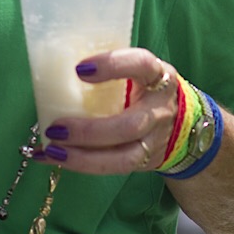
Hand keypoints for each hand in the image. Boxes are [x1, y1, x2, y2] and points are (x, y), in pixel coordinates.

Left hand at [32, 47, 180, 175]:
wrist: (181, 120)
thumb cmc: (146, 88)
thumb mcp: (138, 71)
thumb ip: (110, 69)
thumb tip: (53, 67)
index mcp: (159, 75)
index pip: (141, 65)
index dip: (113, 66)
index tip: (80, 69)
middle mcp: (160, 109)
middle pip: (130, 125)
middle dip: (90, 131)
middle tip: (55, 127)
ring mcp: (155, 139)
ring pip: (124, 156)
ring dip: (83, 157)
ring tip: (52, 151)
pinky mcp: (145, 161)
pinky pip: (114, 168)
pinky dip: (81, 165)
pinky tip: (54, 158)